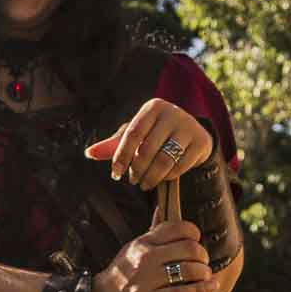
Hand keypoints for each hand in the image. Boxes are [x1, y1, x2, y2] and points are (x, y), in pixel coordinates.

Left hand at [84, 99, 213, 189]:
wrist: (190, 132)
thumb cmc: (155, 133)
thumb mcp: (135, 135)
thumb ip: (113, 145)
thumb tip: (89, 153)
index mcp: (153, 107)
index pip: (133, 134)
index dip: (122, 156)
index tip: (115, 174)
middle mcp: (172, 113)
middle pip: (148, 149)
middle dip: (136, 169)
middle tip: (132, 180)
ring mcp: (189, 127)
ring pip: (165, 160)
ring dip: (151, 177)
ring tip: (143, 184)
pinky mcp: (201, 142)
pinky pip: (180, 166)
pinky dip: (167, 177)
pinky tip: (160, 179)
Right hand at [93, 219, 215, 291]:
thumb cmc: (121, 273)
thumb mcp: (132, 247)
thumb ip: (151, 231)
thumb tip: (161, 208)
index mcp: (143, 242)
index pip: (178, 227)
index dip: (194, 233)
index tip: (196, 240)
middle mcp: (146, 257)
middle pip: (189, 248)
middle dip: (203, 255)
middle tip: (203, 262)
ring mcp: (148, 279)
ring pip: (189, 270)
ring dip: (204, 273)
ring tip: (205, 275)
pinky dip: (202, 289)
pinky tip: (211, 286)